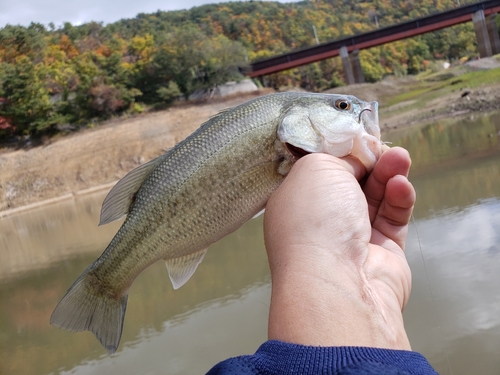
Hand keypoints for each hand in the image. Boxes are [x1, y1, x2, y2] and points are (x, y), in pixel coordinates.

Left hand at [264, 147, 414, 349]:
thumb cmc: (315, 219)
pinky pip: (392, 218)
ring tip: (401, 157)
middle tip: (385, 146)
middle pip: (350, 182)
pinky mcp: (382, 253)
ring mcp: (351, 239)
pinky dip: (398, 199)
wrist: (336, 282)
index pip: (318, 172)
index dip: (339, 153)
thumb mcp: (317, 168)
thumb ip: (339, 155)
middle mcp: (320, 221)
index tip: (357, 137)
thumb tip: (359, 153)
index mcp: (294, 202)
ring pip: (374, 198)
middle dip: (368, 161)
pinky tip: (401, 186)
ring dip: (388, 174)